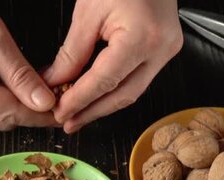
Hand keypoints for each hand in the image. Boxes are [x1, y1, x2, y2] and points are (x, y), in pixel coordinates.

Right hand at [0, 0, 57, 130]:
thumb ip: (20, 75)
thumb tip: (44, 103)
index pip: (12, 114)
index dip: (41, 116)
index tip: (63, 113)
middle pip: (3, 120)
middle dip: (30, 112)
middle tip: (56, 97)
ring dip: (16, 107)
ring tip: (37, 90)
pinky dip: (0, 101)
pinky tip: (13, 86)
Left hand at [43, 0, 182, 132]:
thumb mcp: (88, 12)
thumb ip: (72, 52)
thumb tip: (56, 81)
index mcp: (142, 37)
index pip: (105, 80)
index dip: (80, 100)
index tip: (60, 112)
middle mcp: (161, 49)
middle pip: (123, 95)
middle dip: (92, 112)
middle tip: (68, 123)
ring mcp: (167, 51)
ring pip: (132, 91)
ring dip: (103, 105)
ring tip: (78, 115)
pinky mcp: (165, 50)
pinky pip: (138, 78)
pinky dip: (114, 90)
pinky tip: (96, 97)